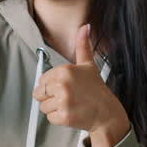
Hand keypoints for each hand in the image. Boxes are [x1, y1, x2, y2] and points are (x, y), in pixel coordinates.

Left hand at [33, 24, 130, 146]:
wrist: (107, 113)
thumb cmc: (96, 90)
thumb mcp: (88, 65)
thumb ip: (82, 45)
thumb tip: (84, 27)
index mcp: (64, 71)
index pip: (41, 80)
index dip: (50, 85)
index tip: (64, 87)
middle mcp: (62, 85)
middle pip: (39, 94)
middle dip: (51, 97)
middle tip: (67, 97)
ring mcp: (63, 101)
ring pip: (43, 107)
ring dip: (54, 109)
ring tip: (70, 105)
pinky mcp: (64, 116)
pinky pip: (50, 118)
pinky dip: (58, 119)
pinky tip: (71, 113)